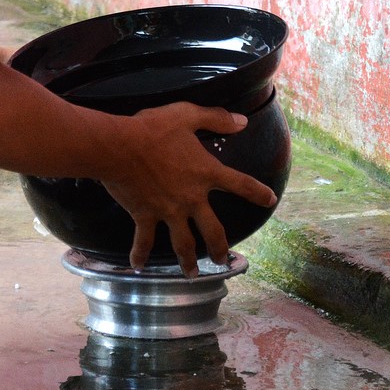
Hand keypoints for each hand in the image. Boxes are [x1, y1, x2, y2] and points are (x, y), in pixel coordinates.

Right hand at [100, 102, 277, 275]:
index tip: (270, 200)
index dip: (258, 192)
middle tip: (224, 260)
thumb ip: (216, 118)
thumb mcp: (187, 115)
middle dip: (220, 248)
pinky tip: (138, 267)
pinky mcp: (144, 216)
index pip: (240, 184)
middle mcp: (191, 198)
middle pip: (213, 230)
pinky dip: (140, 255)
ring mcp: (168, 211)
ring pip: (183, 243)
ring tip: (193, 274)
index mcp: (205, 173)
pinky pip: (144, 240)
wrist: (119, 147)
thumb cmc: (153, 129)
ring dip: (189, 261)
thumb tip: (243, 122)